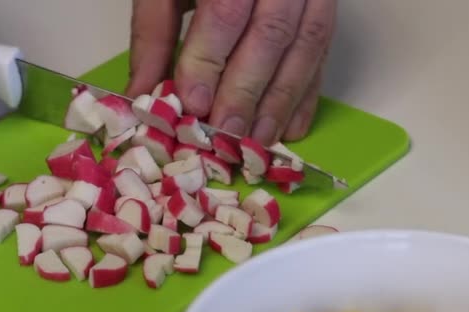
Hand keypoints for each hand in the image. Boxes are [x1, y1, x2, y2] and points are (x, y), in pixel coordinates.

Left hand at [126, 0, 335, 145]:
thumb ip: (154, 32)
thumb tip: (142, 94)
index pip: (225, 10)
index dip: (209, 61)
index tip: (194, 103)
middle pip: (271, 34)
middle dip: (247, 91)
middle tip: (227, 134)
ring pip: (306, 46)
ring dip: (281, 100)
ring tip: (258, 140)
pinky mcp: (326, 6)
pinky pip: (325, 50)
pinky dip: (308, 93)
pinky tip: (291, 128)